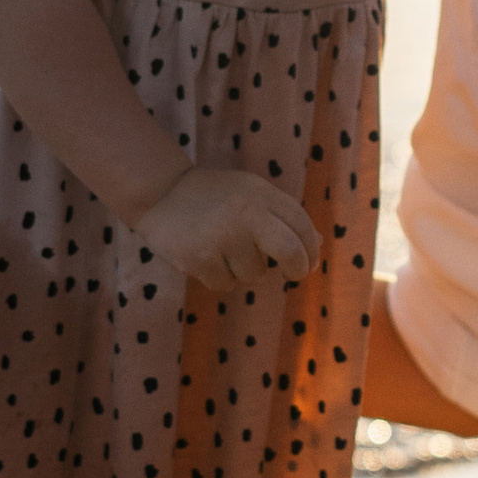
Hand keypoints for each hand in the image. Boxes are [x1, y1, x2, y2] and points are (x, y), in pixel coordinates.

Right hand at [134, 165, 320, 283]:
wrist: (160, 193)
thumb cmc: (213, 197)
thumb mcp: (251, 194)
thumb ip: (282, 216)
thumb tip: (317, 245)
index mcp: (261, 193)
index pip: (302, 224)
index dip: (311, 248)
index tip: (309, 261)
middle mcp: (245, 213)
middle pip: (290, 251)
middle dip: (298, 268)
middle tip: (294, 274)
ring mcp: (222, 236)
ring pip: (254, 274)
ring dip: (244, 270)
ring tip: (223, 248)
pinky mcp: (200, 258)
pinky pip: (226, 284)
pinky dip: (220, 277)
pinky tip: (205, 256)